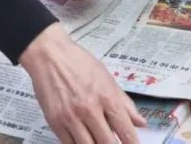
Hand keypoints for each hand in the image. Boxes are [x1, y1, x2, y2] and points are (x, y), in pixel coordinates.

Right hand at [21, 24, 145, 143]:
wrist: (49, 55)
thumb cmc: (79, 63)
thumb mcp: (107, 79)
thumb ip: (125, 103)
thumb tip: (141, 122)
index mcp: (107, 97)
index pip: (125, 130)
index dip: (132, 143)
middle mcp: (90, 110)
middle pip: (107, 143)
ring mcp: (71, 118)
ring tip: (99, 141)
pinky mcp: (55, 122)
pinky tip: (84, 140)